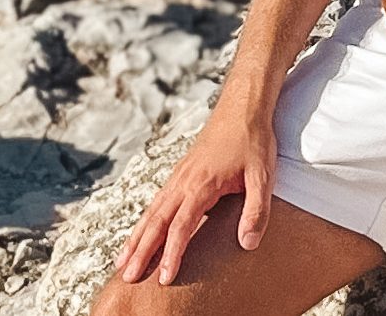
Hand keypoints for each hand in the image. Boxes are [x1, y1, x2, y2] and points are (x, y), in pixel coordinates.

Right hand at [115, 97, 277, 285]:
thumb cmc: (253, 140)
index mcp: (201, 185)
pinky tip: (140, 233)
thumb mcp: (263, 176)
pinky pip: (156, 202)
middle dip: (141, 252)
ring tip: (122, 263)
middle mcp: (183, 182)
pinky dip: (144, 221)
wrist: (242, 108)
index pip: (181, 227)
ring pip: (151, 212)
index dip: (172, 254)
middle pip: (156, 222)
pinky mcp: (180, 173)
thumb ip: (256, 211)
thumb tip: (247, 244)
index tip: (164, 278)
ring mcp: (178, 177)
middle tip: (129, 278)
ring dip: (136, 238)